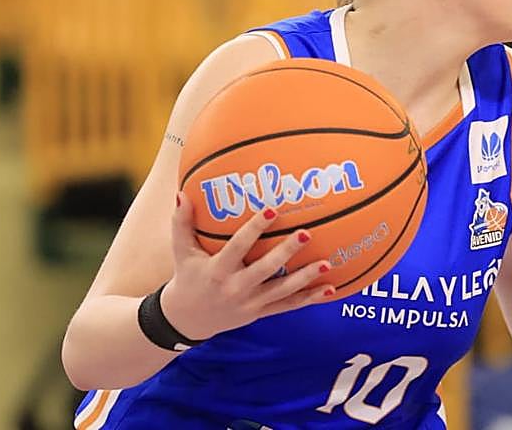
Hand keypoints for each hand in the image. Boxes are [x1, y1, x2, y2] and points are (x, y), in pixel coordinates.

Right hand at [160, 193, 333, 340]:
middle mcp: (236, 288)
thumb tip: (182, 193)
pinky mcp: (260, 313)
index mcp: (218, 270)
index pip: (238, 246)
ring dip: (305, 278)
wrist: (188, 319)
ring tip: (326, 263)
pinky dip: (309, 298)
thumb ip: (181, 223)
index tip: (272, 210)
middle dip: (287, 252)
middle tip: (307, 234)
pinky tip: (330, 288)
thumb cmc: (187, 276)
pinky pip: (288, 306)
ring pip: (282, 291)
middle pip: (266, 269)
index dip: (255, 229)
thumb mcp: (181, 251)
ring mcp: (250, 303)